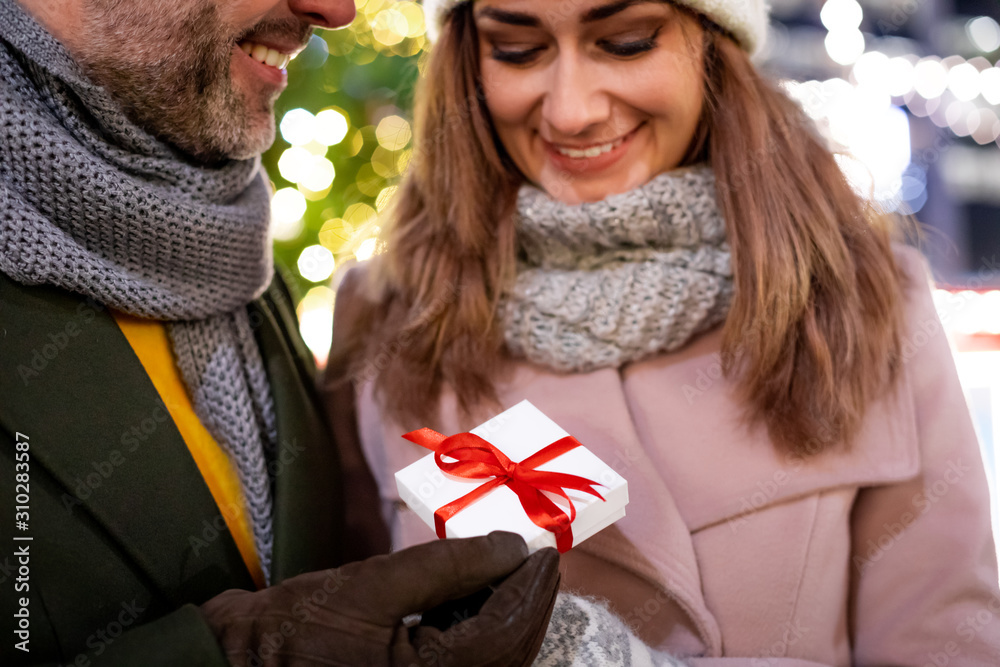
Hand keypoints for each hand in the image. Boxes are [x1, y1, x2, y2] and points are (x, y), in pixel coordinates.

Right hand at [200, 532, 559, 666]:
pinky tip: (473, 601)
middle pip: (507, 653)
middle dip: (525, 603)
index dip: (531, 589)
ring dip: (505, 618)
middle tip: (536, 559)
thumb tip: (510, 548)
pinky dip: (478, 634)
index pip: (505, 633)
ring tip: (505, 573)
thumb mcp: (374, 583)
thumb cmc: (295, 629)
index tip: (547, 553)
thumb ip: (447, 566)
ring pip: (492, 663)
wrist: (240, 666)